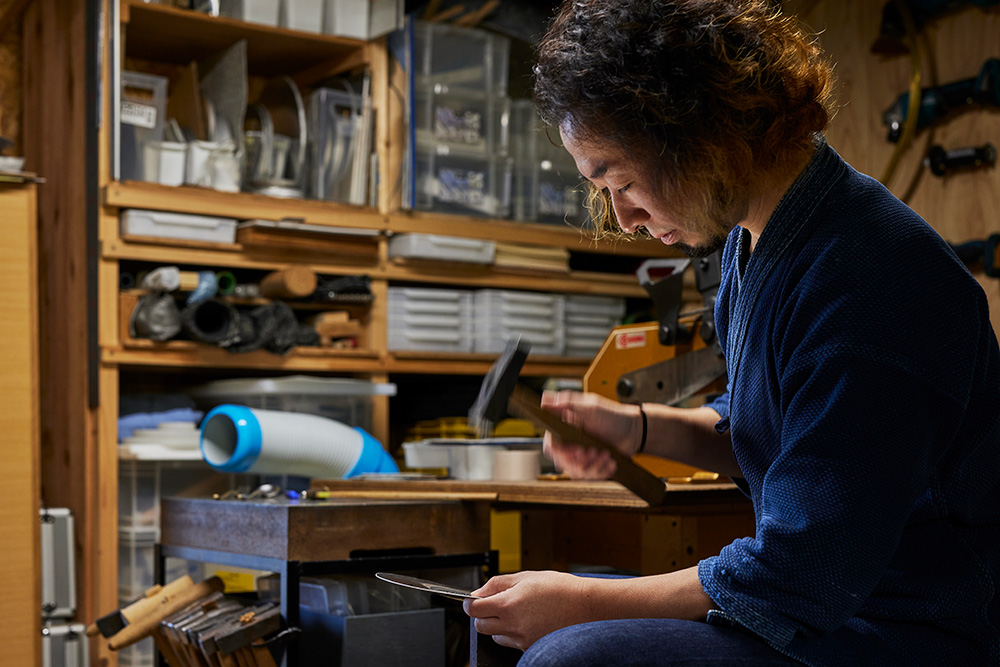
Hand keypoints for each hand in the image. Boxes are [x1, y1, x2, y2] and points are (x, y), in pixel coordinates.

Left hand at [462, 571, 593, 649]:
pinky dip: (511, 633)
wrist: (586, 605)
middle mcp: (513, 625)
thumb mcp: (526, 576)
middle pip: (480, 626)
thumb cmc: (559, 588)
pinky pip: (511, 642)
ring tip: (513, 612)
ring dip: (496, 625)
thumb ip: (497, 584)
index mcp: (508, 604)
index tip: (470, 600)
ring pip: (494, 636)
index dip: (468, 603)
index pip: (473, 609)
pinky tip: (524, 621)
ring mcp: (522, 639)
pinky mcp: (530, 647)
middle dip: (481, 615)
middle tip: (491, 605)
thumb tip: (478, 592)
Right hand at [540, 390, 641, 478]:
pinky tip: (610, 462)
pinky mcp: (590, 465)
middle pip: (563, 462)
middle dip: (581, 460)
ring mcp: (580, 455)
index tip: (576, 451)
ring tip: (606, 454)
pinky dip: (601, 471)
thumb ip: (567, 403)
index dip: (561, 452)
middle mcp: (570, 442)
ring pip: (576, 472)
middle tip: (594, 451)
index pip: (551, 444)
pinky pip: (588, 477)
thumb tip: (544, 400)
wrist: (634, 431)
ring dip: (593, 466)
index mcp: (565, 427)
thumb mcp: (591, 407)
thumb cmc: (614, 416)